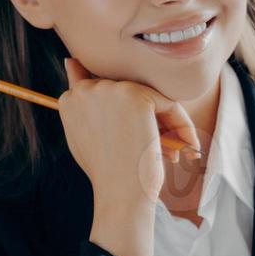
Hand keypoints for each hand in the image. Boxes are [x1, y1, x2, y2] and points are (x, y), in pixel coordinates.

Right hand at [59, 57, 201, 208]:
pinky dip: (181, 125)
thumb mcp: (84, 135)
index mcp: (70, 99)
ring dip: (169, 124)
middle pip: (131, 93)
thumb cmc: (107, 173)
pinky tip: (185, 147)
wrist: (120, 194)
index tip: (137, 138)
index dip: (125, 114)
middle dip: (150, 120)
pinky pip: (169, 103)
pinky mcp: (136, 96)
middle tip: (165, 148)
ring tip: (175, 150)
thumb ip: (82, 102)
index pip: (106, 91)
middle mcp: (86, 89)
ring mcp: (110, 90)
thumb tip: (69, 61)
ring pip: (152, 98)